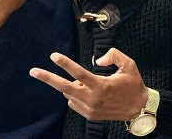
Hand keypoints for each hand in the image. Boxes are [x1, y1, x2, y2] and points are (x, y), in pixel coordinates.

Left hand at [29, 48, 147, 120]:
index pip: (78, 72)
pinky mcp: (89, 115)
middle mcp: (92, 98)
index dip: (65, 63)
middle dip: (47, 78)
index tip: (53, 56)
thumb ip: (113, 55)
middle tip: (33, 71)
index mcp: (101, 85)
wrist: (138, 109)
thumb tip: (96, 60)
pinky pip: (74, 103)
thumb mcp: (129, 64)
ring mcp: (89, 109)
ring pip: (69, 94)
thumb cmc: (133, 85)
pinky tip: (87, 92)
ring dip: (70, 85)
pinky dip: (75, 95)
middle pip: (64, 87)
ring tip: (83, 82)